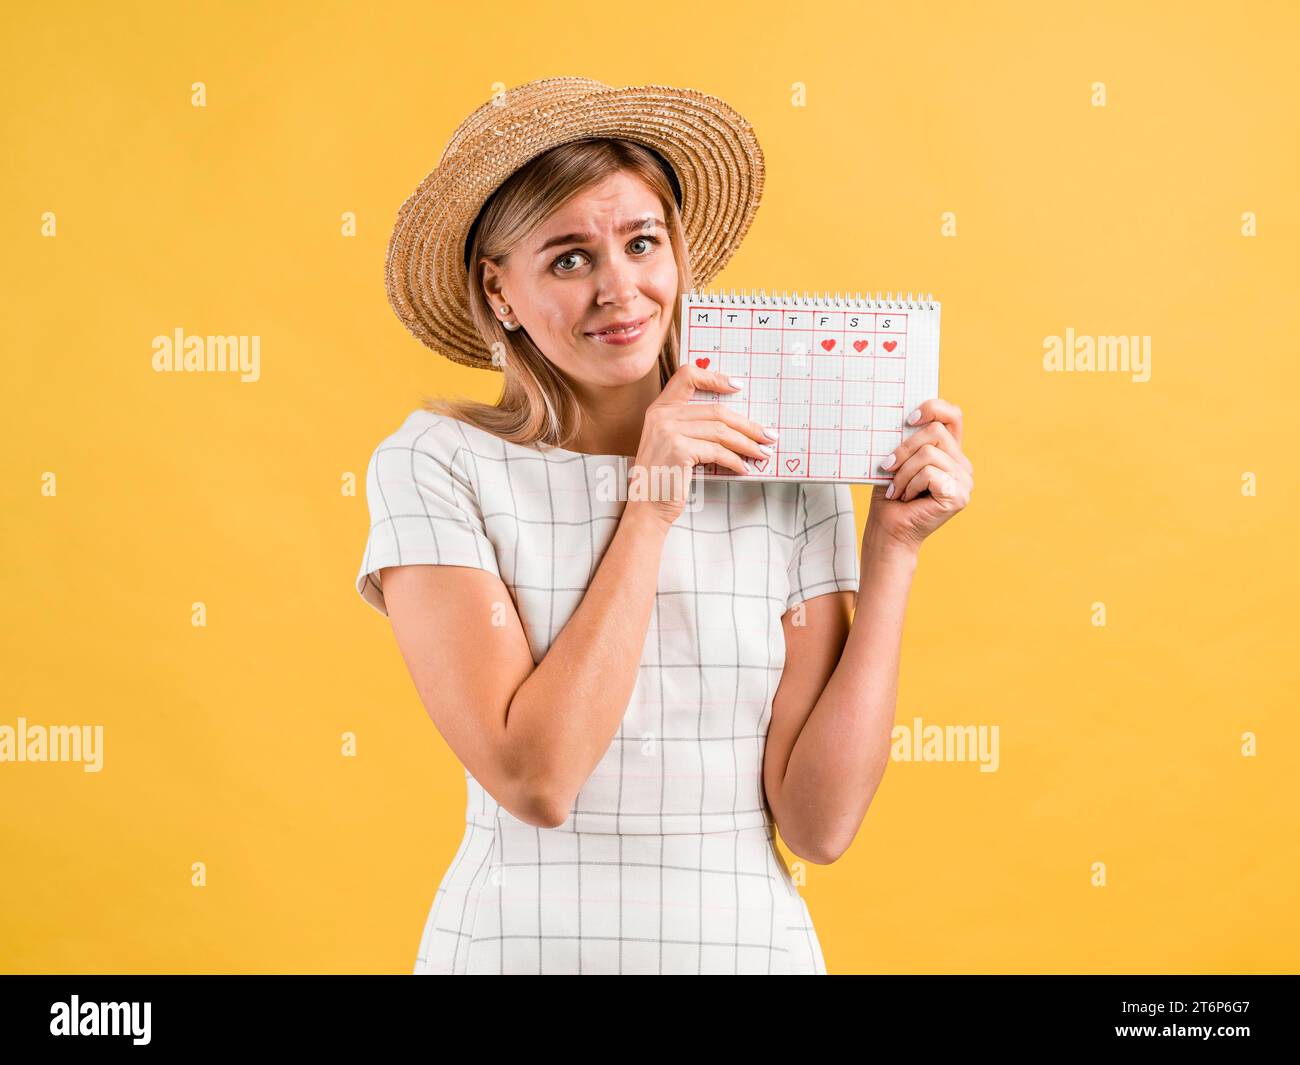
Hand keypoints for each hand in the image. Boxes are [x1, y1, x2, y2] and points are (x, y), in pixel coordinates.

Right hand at [626, 363, 777, 526]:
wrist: (647, 506)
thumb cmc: (664, 478)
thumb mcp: (672, 444)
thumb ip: (692, 427)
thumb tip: (737, 425)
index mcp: (660, 409)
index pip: (687, 377)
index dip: (714, 377)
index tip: (737, 386)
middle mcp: (662, 415)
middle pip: (716, 411)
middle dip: (748, 425)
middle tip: (768, 436)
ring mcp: (668, 431)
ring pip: (721, 431)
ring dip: (747, 444)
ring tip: (762, 454)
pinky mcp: (678, 449)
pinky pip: (717, 451)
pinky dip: (735, 461)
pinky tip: (743, 469)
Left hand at [867, 397, 972, 550]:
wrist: (889, 531)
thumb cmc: (891, 496)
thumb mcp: (898, 460)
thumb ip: (908, 439)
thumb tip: (905, 415)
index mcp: (951, 453)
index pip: (953, 415)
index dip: (933, 408)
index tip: (908, 419)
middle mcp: (963, 465)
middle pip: (936, 432)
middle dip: (904, 449)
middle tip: (888, 467)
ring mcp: (964, 481)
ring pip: (929, 454)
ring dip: (903, 472)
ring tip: (897, 490)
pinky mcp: (959, 496)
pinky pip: (929, 473)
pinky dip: (909, 484)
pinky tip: (906, 498)